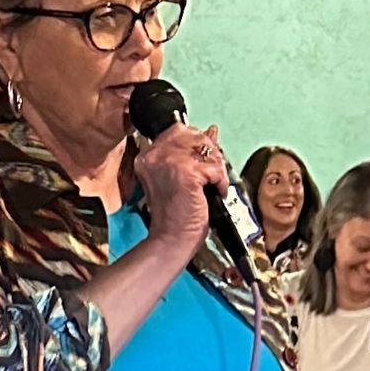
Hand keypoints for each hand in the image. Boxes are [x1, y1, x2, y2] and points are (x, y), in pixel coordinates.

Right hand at [135, 122, 226, 262]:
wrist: (171, 240)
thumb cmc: (175, 216)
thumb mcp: (181, 177)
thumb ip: (191, 153)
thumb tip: (212, 131)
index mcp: (148, 155)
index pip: (179, 130)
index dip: (197, 144)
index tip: (204, 163)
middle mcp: (154, 154)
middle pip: (195, 135)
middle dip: (211, 154)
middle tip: (213, 176)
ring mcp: (168, 161)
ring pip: (207, 149)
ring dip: (217, 168)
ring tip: (215, 185)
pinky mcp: (185, 173)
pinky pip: (214, 167)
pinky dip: (221, 181)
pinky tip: (216, 192)